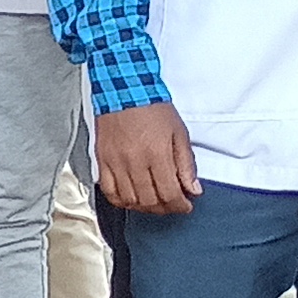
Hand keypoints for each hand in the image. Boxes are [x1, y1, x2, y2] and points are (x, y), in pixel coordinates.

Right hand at [95, 100, 201, 214]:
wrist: (124, 90)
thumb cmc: (152, 108)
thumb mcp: (179, 132)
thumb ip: (187, 163)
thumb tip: (193, 189)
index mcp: (157, 154)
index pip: (170, 193)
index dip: (180, 205)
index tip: (185, 205)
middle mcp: (135, 161)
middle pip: (150, 200)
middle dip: (165, 208)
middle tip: (172, 204)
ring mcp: (116, 163)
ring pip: (130, 200)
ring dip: (145, 207)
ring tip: (154, 202)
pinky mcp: (103, 161)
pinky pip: (109, 191)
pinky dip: (121, 200)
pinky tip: (131, 198)